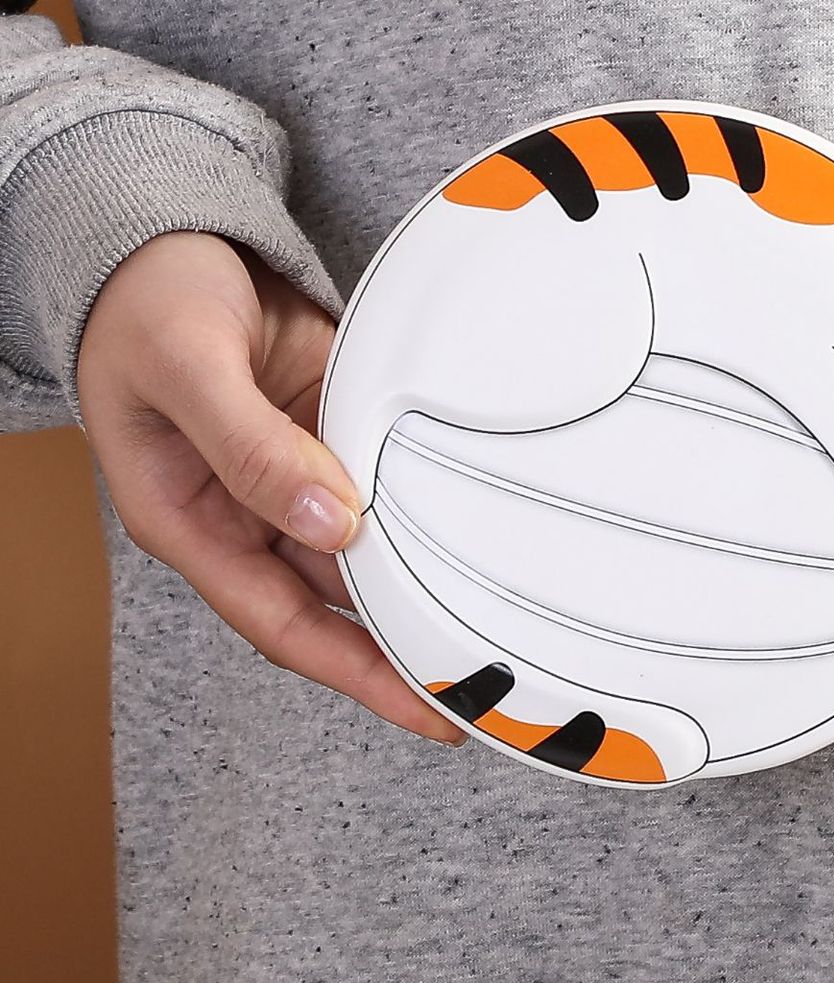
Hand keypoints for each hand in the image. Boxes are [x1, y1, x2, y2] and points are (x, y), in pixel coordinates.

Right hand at [75, 231, 460, 742]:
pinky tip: (481, 538)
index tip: (429, 708)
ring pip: (370, 556)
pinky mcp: (335, 444)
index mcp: (194, 524)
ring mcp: (296, 484)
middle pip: (339, 607)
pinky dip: (429, 515)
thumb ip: (253, 448)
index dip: (358, 674)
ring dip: (427, 583)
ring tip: (501, 624)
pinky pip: (389, 493)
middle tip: (490, 680)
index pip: (285, 625)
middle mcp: (249, 519)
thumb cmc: (143, 302)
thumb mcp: (186, 366)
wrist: (164, 235)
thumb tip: (333, 522)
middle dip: (408, 646)